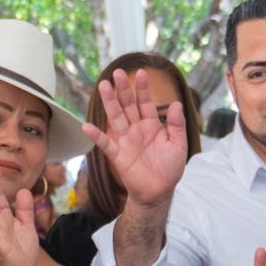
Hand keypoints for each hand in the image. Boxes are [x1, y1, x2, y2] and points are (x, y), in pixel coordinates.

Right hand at [81, 68, 186, 207]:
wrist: (159, 192)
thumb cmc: (170, 168)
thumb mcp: (178, 145)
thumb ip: (177, 125)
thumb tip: (177, 103)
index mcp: (152, 125)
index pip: (146, 102)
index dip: (143, 88)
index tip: (141, 73)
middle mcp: (136, 129)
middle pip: (128, 105)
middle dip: (123, 89)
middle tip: (118, 73)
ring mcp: (126, 141)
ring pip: (116, 117)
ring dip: (110, 102)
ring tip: (103, 85)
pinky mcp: (118, 155)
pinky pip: (106, 144)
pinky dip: (96, 136)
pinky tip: (87, 126)